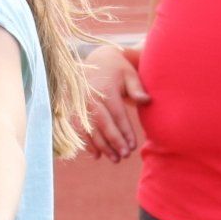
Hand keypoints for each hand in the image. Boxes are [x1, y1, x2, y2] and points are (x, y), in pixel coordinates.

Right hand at [81, 44, 149, 161]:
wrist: (97, 60)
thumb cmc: (118, 70)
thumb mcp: (130, 75)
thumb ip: (137, 88)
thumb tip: (146, 100)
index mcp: (106, 90)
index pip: (117, 115)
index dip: (125, 132)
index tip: (133, 147)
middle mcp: (90, 98)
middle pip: (102, 125)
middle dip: (113, 142)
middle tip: (124, 156)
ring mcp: (79, 104)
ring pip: (89, 129)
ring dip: (101, 146)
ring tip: (115, 159)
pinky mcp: (73, 109)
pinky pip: (78, 129)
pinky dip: (86, 143)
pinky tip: (97, 155)